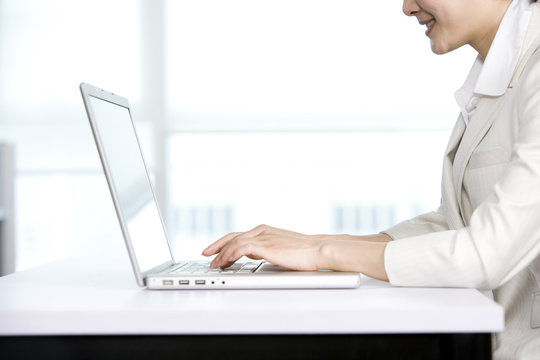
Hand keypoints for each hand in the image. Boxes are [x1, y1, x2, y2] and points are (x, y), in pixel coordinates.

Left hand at [202, 224, 324, 270]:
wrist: (318, 249)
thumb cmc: (305, 251)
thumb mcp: (282, 248)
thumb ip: (268, 249)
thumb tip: (257, 256)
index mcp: (266, 230)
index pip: (240, 235)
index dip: (225, 242)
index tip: (216, 249)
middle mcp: (262, 231)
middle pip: (232, 236)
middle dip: (217, 245)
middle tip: (206, 254)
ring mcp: (263, 237)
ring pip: (234, 242)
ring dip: (221, 254)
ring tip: (214, 264)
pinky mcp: (265, 245)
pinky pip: (240, 248)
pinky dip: (229, 254)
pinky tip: (224, 262)